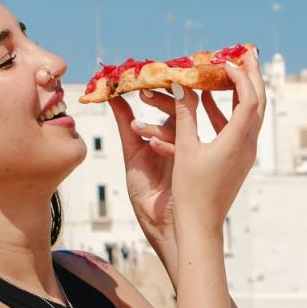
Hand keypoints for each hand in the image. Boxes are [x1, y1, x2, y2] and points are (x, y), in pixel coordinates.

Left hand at [110, 90, 180, 242]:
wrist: (160, 227)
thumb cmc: (148, 195)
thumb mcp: (132, 154)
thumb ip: (125, 123)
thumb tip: (113, 94)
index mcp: (170, 137)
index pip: (168, 105)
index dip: (156, 92)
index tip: (140, 80)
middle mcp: (184, 141)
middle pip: (179, 110)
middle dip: (161, 99)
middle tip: (143, 91)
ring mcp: (191, 152)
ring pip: (181, 126)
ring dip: (160, 122)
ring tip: (137, 125)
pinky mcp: (193, 165)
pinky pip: (182, 147)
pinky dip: (165, 144)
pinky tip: (148, 145)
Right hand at [163, 51, 267, 231]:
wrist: (200, 226)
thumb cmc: (191, 192)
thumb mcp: (185, 149)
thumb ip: (185, 115)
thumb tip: (183, 86)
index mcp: (238, 142)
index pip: (248, 100)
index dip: (240, 77)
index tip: (226, 61)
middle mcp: (248, 145)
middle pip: (258, 102)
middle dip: (253, 76)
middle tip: (246, 53)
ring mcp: (245, 152)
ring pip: (250, 113)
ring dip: (242, 90)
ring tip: (230, 69)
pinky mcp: (238, 158)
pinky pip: (238, 126)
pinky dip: (228, 109)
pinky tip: (210, 99)